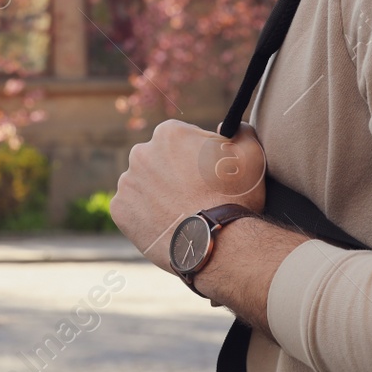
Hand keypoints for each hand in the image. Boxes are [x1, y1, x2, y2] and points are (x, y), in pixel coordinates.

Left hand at [111, 120, 266, 271]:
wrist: (217, 243)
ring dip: (158, 194)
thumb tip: (233, 127)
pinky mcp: (119, 210)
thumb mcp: (251, 154)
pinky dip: (146, 215)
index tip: (207, 176)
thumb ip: (241, 131)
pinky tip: (167, 224)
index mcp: (168, 133)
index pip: (181, 140)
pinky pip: (132, 209)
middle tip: (193, 196)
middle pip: (158, 160)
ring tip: (181, 214)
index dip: (197, 157)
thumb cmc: (235, 197)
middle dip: (173, 174)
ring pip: (144, 185)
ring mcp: (127, 182)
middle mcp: (141, 152)